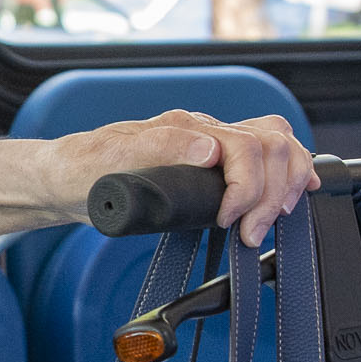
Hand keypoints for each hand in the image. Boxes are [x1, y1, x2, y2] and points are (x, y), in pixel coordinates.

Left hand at [50, 110, 318, 245]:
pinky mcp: (213, 162)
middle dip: (272, 193)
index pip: (245, 145)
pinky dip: (289, 171)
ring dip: (286, 182)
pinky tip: (294, 192)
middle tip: (251, 234)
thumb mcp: (109, 162)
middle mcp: (203, 130)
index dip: (247, 188)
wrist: (66, 178)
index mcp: (184, 128)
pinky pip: (266, 154)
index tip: (232, 223)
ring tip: (271, 220)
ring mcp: (211, 142)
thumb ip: (156, 149)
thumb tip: (208, 148)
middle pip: (271, 143)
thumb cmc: (81, 170)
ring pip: (276, 142)